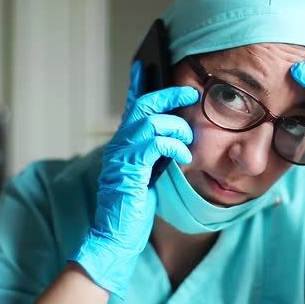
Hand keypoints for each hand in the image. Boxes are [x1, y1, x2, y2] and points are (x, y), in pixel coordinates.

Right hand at [70, 61, 198, 297]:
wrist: (115, 237)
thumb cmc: (132, 209)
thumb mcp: (145, 175)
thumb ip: (152, 155)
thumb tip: (172, 137)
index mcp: (121, 146)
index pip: (129, 108)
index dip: (136, 85)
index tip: (144, 66)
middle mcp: (117, 146)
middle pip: (142, 106)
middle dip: (167, 95)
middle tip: (189, 92)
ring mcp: (121, 157)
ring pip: (151, 122)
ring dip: (177, 127)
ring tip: (188, 141)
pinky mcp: (130, 169)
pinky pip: (155, 143)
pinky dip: (175, 146)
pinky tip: (185, 157)